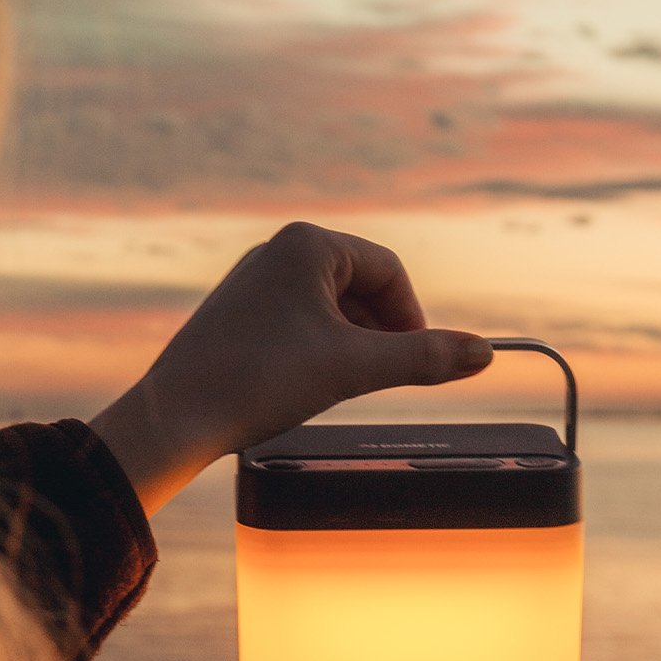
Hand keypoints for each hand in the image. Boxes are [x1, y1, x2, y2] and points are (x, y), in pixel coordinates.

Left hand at [89, 221, 492, 514]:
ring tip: (337, 386)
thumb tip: (484, 353)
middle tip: (377, 379)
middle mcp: (278, 250)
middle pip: (360, 287)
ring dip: (350, 345)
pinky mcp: (238, 313)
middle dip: (378, 333)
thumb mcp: (353, 369)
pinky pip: (299, 322)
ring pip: (330, 308)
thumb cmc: (259, 381)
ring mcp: (254, 281)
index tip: (418, 363)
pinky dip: (317, 350)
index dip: (412, 319)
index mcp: (308, 244)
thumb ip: (422, 358)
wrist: (176, 417)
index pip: (389, 271)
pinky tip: (303, 385)